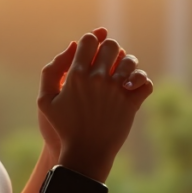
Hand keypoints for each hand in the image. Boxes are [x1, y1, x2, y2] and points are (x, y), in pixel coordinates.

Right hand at [37, 31, 152, 180]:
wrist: (85, 152)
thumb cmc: (62, 127)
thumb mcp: (45, 100)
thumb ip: (50, 71)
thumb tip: (71, 46)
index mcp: (76, 74)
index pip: (89, 40)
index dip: (92, 41)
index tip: (93, 50)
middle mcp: (98, 79)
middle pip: (112, 45)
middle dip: (110, 50)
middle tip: (109, 62)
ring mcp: (116, 90)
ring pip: (130, 61)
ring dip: (127, 65)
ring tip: (121, 75)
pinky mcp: (131, 103)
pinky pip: (145, 82)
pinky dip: (142, 82)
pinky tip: (133, 88)